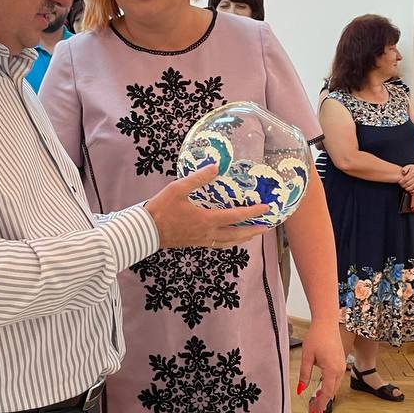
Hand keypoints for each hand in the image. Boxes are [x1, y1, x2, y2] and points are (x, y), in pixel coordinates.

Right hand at [144, 167, 269, 248]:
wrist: (146, 230)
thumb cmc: (161, 209)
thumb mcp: (178, 189)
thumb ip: (198, 178)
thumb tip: (216, 166)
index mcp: (206, 219)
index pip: (236, 216)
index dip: (252, 212)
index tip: (266, 208)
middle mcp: (208, 233)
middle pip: (237, 234)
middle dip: (253, 230)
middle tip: (267, 227)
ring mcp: (202, 240)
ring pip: (229, 242)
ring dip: (243, 238)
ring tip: (253, 235)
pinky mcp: (195, 243)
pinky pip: (218, 245)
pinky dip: (229, 242)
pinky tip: (230, 239)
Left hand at [299, 321, 342, 412]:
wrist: (327, 323)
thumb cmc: (316, 337)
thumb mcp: (307, 357)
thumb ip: (304, 375)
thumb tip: (300, 390)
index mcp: (331, 370)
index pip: (325, 392)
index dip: (320, 404)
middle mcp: (339, 370)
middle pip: (331, 391)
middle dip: (323, 402)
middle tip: (314, 412)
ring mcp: (342, 366)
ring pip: (335, 386)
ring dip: (326, 395)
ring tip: (316, 403)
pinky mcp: (341, 362)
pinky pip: (336, 379)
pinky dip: (329, 386)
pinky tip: (322, 389)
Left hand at [398, 164, 413, 192]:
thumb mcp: (409, 166)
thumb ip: (405, 169)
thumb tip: (403, 172)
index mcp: (412, 173)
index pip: (405, 179)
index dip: (401, 182)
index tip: (399, 182)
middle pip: (408, 183)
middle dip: (403, 186)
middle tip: (402, 186)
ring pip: (413, 186)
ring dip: (408, 189)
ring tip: (405, 188)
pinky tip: (411, 191)